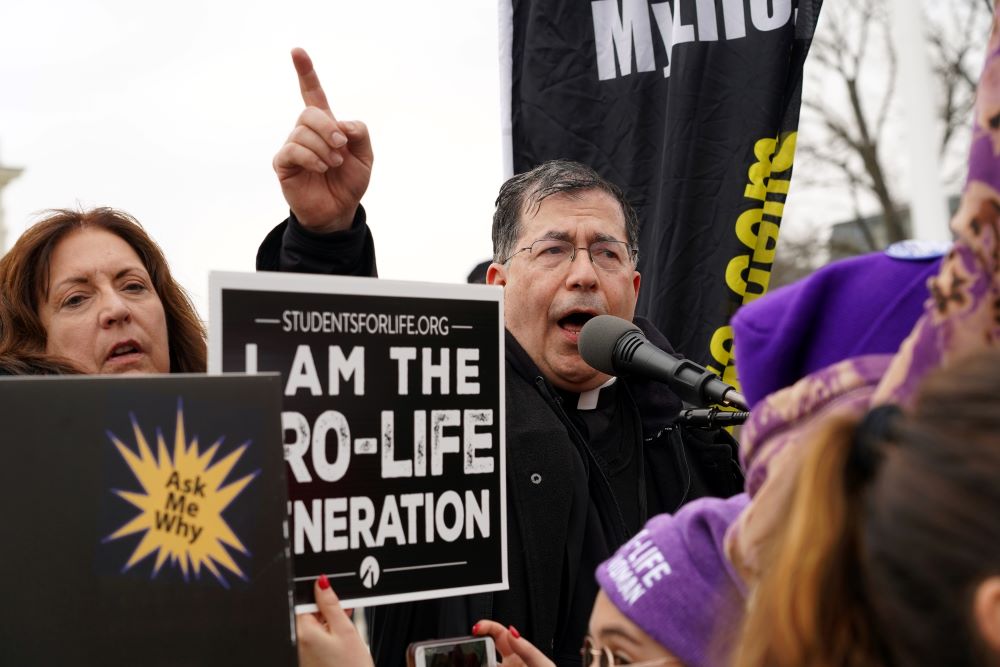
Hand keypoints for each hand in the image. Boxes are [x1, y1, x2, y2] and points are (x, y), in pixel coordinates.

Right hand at [273, 47, 373, 233]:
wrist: (339, 210)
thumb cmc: (349, 182)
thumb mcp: (365, 155)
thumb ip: (359, 132)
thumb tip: (338, 124)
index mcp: (325, 124)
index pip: (312, 93)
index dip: (306, 72)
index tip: (297, 51)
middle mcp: (305, 131)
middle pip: (310, 112)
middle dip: (329, 128)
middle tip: (341, 147)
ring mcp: (292, 146)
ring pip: (303, 131)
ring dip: (324, 148)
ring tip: (333, 164)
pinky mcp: (283, 163)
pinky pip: (293, 150)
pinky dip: (311, 157)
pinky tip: (321, 168)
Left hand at [297, 575, 373, 666]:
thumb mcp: (345, 630)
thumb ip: (332, 604)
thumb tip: (321, 582)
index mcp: (303, 632)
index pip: (305, 600)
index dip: (321, 594)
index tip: (334, 595)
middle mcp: (298, 643)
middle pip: (308, 613)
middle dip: (326, 609)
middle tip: (345, 611)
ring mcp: (302, 653)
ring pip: (313, 626)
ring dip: (328, 622)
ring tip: (346, 630)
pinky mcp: (308, 660)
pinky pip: (314, 640)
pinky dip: (326, 636)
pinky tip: (341, 640)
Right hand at [472, 620, 554, 666]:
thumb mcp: (543, 665)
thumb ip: (527, 650)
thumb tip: (511, 632)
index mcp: (516, 654)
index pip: (498, 634)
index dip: (487, 627)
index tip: (476, 629)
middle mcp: (505, 666)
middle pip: (483, 653)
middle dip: (474, 650)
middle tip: (470, 651)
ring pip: (482, 666)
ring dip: (476, 664)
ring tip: (471, 664)